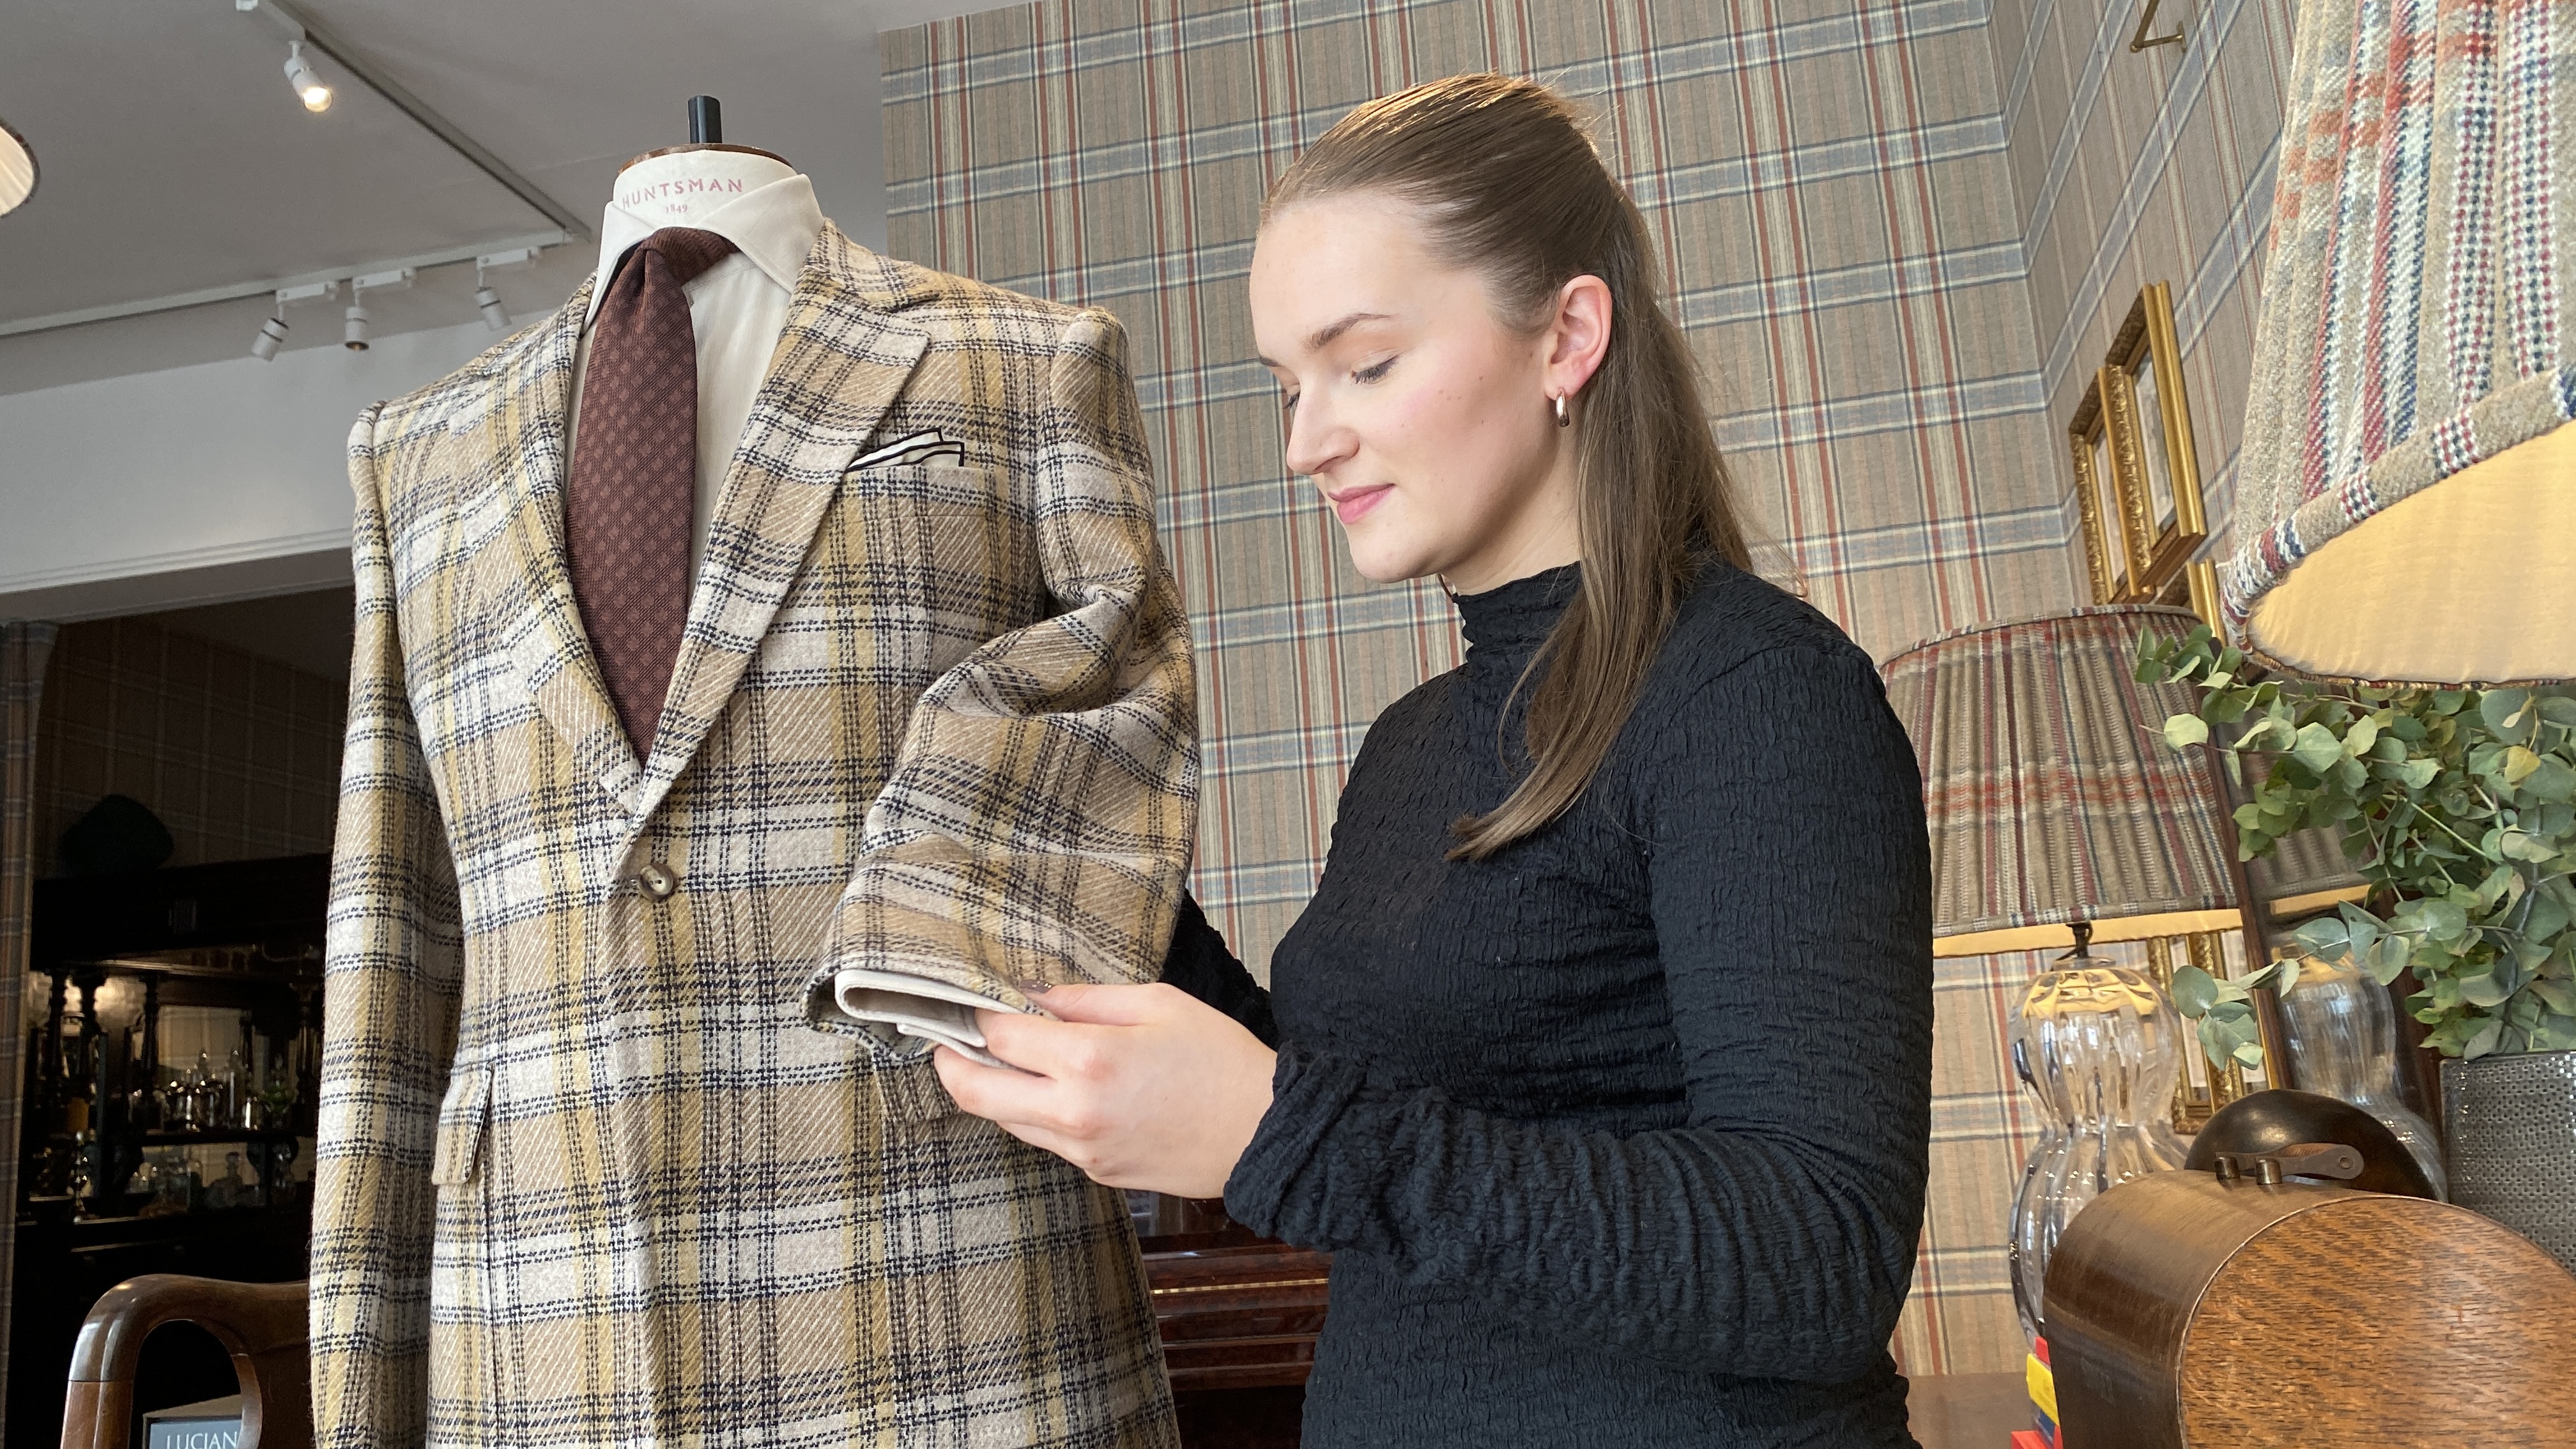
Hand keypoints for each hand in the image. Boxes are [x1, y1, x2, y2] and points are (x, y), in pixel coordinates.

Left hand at [932, 982, 1275, 1198]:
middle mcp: (1073, 1111)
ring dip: (991, 1089)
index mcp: (1089, 1059)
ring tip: (1000, 1059)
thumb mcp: (1158, 1003)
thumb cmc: (1221, 1060)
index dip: (975, 1014)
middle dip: (949, 1062)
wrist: (1264, 1135)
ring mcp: (1081, 1148)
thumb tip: (1034, 995)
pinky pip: (1044, 1138)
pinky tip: (1052, 1087)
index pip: (999, 1035)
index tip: (972, 1000)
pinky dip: (1033, 1111)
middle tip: (948, 1040)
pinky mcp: (1095, 1171)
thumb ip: (1086, 998)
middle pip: (974, 1091)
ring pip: (1004, 1119)